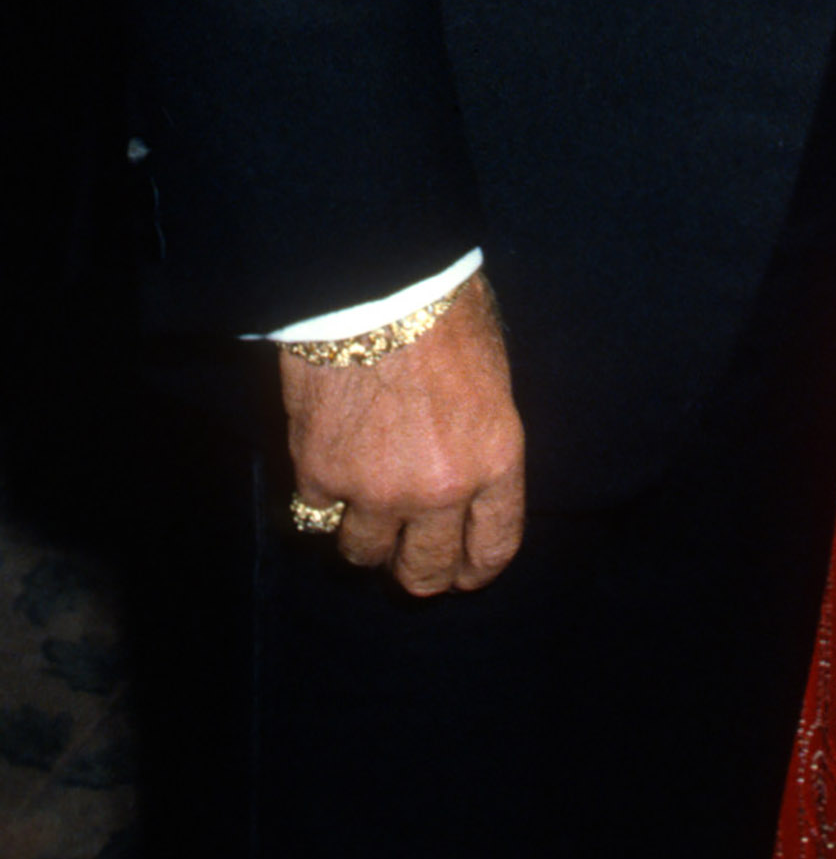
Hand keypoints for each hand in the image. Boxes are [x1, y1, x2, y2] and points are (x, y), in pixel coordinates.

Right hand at [280, 271, 526, 595]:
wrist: (375, 284)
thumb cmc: (444, 310)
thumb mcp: (492, 372)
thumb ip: (481, 431)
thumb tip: (467, 460)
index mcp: (495, 458)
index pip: (493, 547)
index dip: (475, 569)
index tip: (463, 573)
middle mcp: (440, 489)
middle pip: (423, 572)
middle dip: (418, 572)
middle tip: (407, 560)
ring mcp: (375, 489)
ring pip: (363, 553)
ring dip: (364, 536)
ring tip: (363, 509)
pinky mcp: (320, 474)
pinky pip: (316, 514)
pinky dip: (321, 498)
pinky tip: (327, 472)